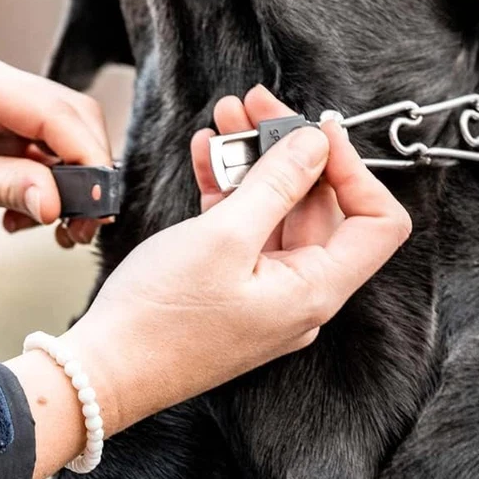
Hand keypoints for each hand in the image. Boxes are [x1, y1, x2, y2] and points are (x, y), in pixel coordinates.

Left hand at [0, 46, 112, 241]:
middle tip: (86, 224)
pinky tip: (26, 217)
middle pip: (67, 119)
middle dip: (85, 172)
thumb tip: (63, 204)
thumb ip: (9, 187)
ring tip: (59, 230)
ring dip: (67, 185)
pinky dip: (42, 186)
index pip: (55, 111)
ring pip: (58, 138)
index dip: (88, 157)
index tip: (102, 203)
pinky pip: (36, 151)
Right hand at [64, 85, 411, 437]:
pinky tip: (209, 155)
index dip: (355, 168)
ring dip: (252, 162)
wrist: (102, 370)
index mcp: (315, 290)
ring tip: (226, 121)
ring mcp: (266, 290)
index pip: (376, 223)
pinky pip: (245, 229)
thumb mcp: (223, 236)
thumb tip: (315, 144)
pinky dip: (230, 190)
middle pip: (318, 207)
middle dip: (289, 149)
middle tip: (257, 108)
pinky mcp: (233, 286)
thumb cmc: (159, 320)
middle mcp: (300, 293)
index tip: (319, 130)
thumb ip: (277, 183)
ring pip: (276, 212)